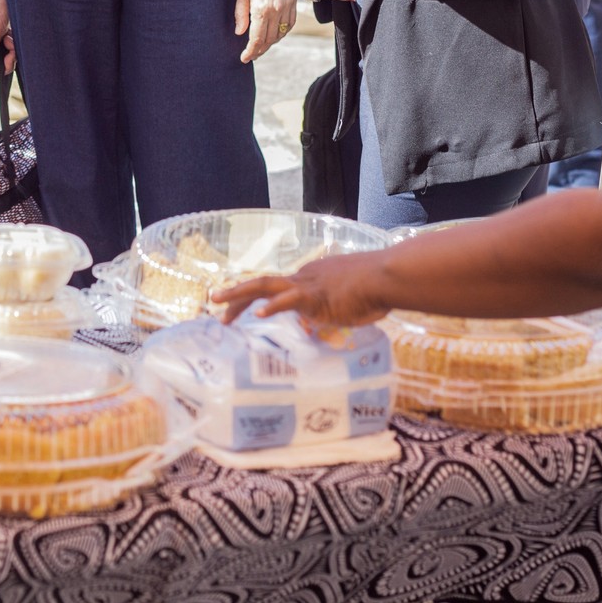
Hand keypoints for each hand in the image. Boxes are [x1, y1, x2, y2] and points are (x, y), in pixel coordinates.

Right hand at [0, 0, 14, 73]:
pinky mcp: (3, 31)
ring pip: (9, 49)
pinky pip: (11, 41)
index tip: (12, 56)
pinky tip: (14, 30)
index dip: (5, 61)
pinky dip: (15, 38)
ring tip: (12, 32)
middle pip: (3, 57)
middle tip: (13, 41)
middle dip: (11, 52)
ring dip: (13, 43)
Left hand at [213, 251, 391, 328]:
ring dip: (239, 296)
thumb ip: (332, 313)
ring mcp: (307, 285)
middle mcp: (303, 277)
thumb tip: (321, 325)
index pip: (277, 288)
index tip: (245, 313)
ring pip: (265, 286)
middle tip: (215, 305)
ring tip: (218, 305)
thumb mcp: (347, 305)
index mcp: (310, 278)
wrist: (386, 276)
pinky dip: (273, 307)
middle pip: (262, 284)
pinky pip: (289, 301)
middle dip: (236, 295)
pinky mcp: (316, 295)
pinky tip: (258, 316)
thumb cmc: (375, 290)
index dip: (258, 300)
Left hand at [234, 0, 296, 62]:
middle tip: (251, 55)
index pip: (257, 38)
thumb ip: (241, 14)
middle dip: (259, 50)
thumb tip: (240, 33)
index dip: (250, 51)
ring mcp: (288, 6)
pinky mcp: (294, 1)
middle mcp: (277, 10)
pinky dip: (282, 33)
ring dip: (271, 43)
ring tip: (261, 47)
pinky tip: (274, 35)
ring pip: (281, 34)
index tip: (244, 58)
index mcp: (262, 8)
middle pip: (270, 39)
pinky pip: (290, 24)